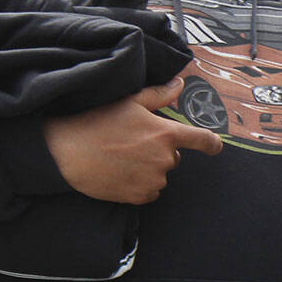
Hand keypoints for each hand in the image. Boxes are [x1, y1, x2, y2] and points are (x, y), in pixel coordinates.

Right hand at [42, 78, 222, 204]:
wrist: (66, 152)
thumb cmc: (96, 122)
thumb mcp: (128, 102)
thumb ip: (158, 95)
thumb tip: (179, 84)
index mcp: (166, 134)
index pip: (202, 140)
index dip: (211, 144)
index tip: (215, 146)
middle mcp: (165, 159)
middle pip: (173, 157)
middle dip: (159, 151)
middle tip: (131, 143)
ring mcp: (153, 180)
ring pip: (160, 175)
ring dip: (148, 169)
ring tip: (121, 157)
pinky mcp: (140, 196)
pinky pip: (149, 191)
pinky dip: (139, 184)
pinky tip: (120, 172)